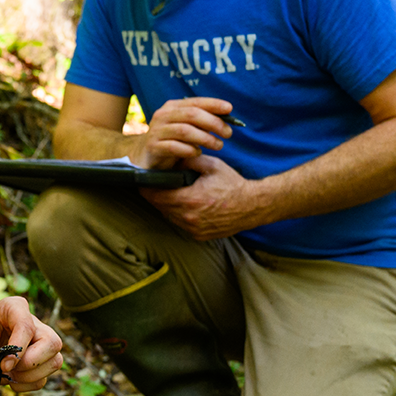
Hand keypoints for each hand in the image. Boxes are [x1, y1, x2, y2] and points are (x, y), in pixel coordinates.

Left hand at [0, 296, 63, 392]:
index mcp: (14, 309)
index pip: (28, 326)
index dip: (19, 347)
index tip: (2, 363)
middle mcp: (31, 325)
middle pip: (52, 343)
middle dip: (32, 362)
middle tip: (7, 369)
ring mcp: (37, 345)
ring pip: (54, 362)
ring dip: (30, 376)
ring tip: (6, 375)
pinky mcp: (36, 364)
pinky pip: (43, 379)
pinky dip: (27, 385)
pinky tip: (10, 381)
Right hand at [131, 97, 234, 168]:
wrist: (144, 156)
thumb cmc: (170, 140)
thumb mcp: (185, 128)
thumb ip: (201, 122)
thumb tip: (226, 118)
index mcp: (172, 107)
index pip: (195, 102)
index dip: (213, 104)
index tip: (229, 109)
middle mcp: (163, 116)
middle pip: (192, 114)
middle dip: (213, 123)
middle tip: (228, 133)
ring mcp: (156, 131)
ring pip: (185, 131)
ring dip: (205, 138)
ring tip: (218, 145)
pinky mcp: (153, 147)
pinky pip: (174, 147)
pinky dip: (189, 150)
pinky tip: (198, 153)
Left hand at [143, 153, 267, 241]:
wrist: (253, 206)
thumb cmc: (232, 184)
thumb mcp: (211, 166)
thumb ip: (188, 161)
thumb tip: (170, 160)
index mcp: (190, 199)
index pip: (156, 197)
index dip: (146, 189)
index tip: (141, 183)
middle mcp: (189, 218)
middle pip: (161, 208)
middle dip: (156, 197)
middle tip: (154, 187)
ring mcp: (194, 229)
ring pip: (170, 217)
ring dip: (168, 207)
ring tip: (170, 194)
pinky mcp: (199, 236)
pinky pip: (181, 225)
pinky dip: (180, 215)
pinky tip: (185, 205)